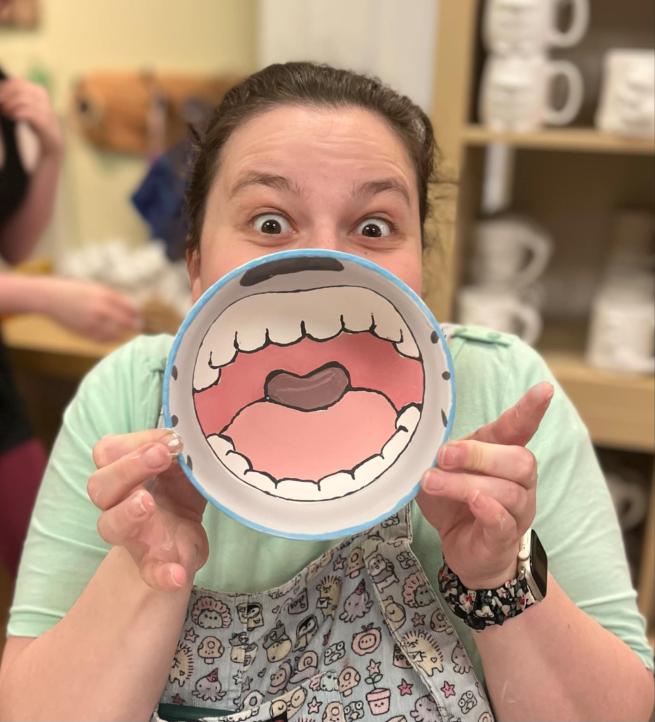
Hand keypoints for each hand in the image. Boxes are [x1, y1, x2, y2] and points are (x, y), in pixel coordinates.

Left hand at [0, 77, 62, 155]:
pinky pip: (27, 112)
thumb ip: (15, 97)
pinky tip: (15, 118)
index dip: (4, 89)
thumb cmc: (35, 121)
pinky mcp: (44, 121)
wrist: (52, 139)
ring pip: (22, 99)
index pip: (17, 82)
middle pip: (18, 89)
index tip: (0, 99)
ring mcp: (45, 108)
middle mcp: (43, 97)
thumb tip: (0, 94)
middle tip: (2, 107)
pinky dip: (16, 114)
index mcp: (38, 90)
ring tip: (8, 114)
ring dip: (10, 106)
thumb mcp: (26, 106)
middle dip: (6, 97)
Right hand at [42, 276, 140, 341]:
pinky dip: (111, 340)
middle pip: (127, 322)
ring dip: (124, 334)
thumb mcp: (96, 288)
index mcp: (105, 296)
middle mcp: (101, 310)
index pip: (130, 308)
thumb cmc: (75, 291)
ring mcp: (93, 323)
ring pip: (117, 334)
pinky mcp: (85, 333)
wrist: (50, 298)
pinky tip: (112, 337)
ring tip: (126, 333)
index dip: (138, 314)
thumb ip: (114, 297)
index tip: (140, 316)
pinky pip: (104, 340)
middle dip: (135, 326)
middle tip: (138, 327)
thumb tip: (133, 308)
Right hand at [88, 429, 208, 590]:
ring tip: (147, 503)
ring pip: (111, 526)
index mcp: (125, 473)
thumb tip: (184, 436)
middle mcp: (120, 504)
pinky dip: (163, 575)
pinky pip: (150, 573)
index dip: (133, 442)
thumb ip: (179, 450)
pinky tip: (177, 575)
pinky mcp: (154, 564)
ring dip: (128, 512)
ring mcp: (135, 536)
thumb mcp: (181, 464)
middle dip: (127, 468)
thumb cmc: (177, 490)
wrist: (183, 538)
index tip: (168, 439)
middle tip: (160, 457)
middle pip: (100, 485)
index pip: (107, 452)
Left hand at [418, 382, 553, 588]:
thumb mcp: (442, 470)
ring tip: (433, 482)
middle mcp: (519, 480)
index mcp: (502, 454)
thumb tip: (423, 439)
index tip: (544, 389)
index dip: (531, 410)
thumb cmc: (455, 501)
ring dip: (465, 484)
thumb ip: (439, 453)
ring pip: (506, 491)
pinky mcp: (504, 537)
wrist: (463, 548)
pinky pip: (504, 520)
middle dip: (479, 454)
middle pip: (520, 459)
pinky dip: (487, 509)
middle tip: (444, 456)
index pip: (520, 428)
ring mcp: (517, 509)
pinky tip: (472, 502)